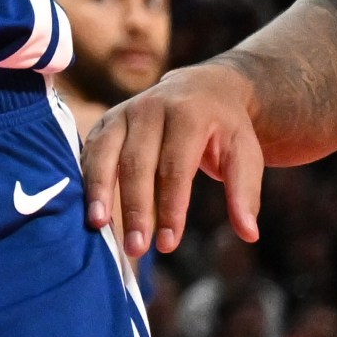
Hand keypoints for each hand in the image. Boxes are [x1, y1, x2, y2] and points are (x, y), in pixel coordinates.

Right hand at [84, 59, 267, 256]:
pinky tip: (89, 205)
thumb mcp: (246, 154)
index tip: (169, 245)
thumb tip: (249, 234)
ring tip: (98, 225)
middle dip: (134, 208)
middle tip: (136, 248)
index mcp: (187, 115)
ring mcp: (123, 111)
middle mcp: (150, 108)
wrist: (202, 88)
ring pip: (104, 152)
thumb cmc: (226, 130)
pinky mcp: (107, 119)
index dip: (170, 207)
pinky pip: (91, 148)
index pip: (175, 167)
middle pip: (136, 163)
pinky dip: (87, 177)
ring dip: (99, 190)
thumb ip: (245, 192)